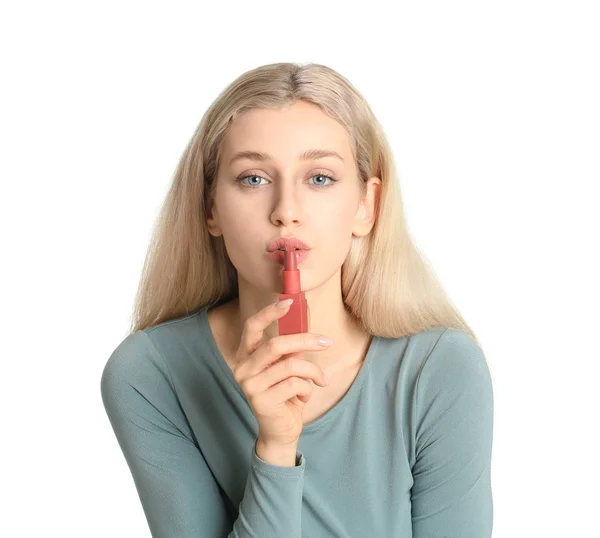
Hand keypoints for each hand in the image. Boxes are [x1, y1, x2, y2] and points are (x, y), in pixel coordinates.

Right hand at [232, 299, 332, 447]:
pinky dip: (307, 388)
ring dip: (313, 371)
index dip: (269, 312)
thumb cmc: (285, 394)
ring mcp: (250, 385)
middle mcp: (243, 369)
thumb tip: (307, 323)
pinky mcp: (261, 401)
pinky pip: (295, 384)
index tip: (290, 301)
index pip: (252, 327)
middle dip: (305, 340)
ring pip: (290, 365)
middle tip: (326, 341)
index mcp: (246, 356)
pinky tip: (304, 396)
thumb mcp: (288, 367)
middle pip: (276, 344)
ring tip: (320, 380)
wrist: (281, 431)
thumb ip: (292, 349)